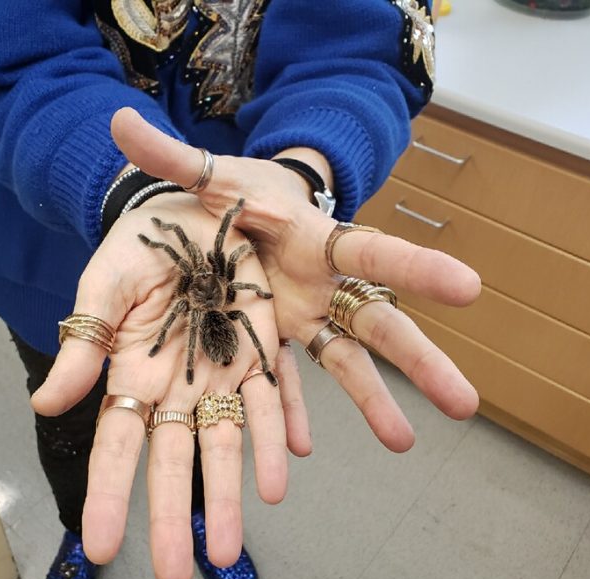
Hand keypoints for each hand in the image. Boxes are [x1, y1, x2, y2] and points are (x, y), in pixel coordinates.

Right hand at [30, 193, 307, 578]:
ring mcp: (220, 372)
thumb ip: (84, 343)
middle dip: (173, 516)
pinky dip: (278, 434)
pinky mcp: (260, 350)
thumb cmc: (136, 247)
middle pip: (173, 460)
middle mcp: (176, 386)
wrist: (190, 211)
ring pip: (227, 443)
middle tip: (176, 576)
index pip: (116, 445)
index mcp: (130, 373)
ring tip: (228, 551)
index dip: (109, 496)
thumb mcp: (104, 285)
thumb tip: (45, 406)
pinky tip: (280, 477)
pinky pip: (273, 398)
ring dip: (229, 495)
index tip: (99, 547)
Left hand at [111, 108, 481, 452]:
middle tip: (465, 405)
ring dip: (375, 403)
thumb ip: (173, 157)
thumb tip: (120, 117)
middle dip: (420, 361)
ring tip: (405, 444)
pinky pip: (293, 384)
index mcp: (316, 241)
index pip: (372, 254)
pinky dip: (295, 414)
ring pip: (348, 363)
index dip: (417, 270)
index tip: (469, 287)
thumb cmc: (236, 193)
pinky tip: (297, 450)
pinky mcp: (279, 342)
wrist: (236, 213)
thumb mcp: (210, 176)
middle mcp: (322, 285)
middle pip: (378, 324)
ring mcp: (305, 319)